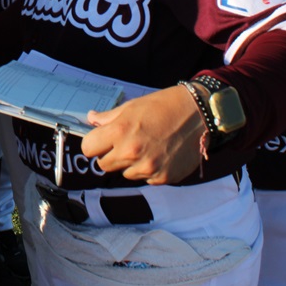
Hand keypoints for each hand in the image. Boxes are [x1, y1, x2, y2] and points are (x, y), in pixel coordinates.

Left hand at [78, 86, 204, 184]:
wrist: (197, 114)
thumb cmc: (162, 106)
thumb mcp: (131, 106)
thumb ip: (108, 117)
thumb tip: (91, 119)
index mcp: (120, 132)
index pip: (88, 148)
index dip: (94, 143)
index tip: (101, 140)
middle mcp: (131, 152)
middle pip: (104, 165)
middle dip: (110, 155)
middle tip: (125, 143)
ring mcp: (148, 168)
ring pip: (125, 173)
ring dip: (131, 164)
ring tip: (147, 147)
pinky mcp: (163, 178)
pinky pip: (145, 179)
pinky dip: (149, 170)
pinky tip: (160, 154)